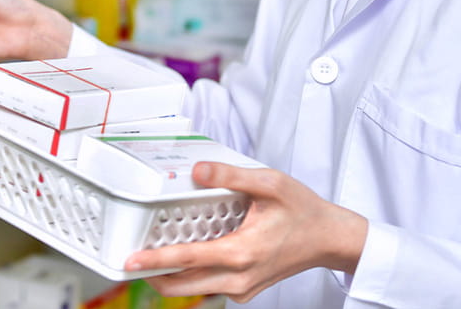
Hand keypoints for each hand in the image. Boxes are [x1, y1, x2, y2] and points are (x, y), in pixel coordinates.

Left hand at [125, 162, 367, 302]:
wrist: (330, 238)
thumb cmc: (303, 211)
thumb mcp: (269, 184)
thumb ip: (230, 175)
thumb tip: (197, 170)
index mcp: (240, 252)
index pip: (186, 259)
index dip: (154, 261)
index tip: (130, 261)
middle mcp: (238, 277)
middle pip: (182, 286)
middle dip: (153, 275)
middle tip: (131, 260)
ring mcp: (242, 287)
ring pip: (194, 289)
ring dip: (171, 277)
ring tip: (152, 256)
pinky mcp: (245, 290)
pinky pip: (209, 286)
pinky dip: (192, 276)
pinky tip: (187, 256)